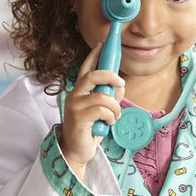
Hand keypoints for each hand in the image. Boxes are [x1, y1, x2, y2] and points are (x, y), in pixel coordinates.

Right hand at [61, 42, 124, 180]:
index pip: (86, 68)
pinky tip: (108, 123)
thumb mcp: (104, 110)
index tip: (102, 44)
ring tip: (114, 116)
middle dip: (110, 76)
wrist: (77, 151)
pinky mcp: (78, 118)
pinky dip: (111, 116)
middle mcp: (74, 95)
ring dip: (114, 106)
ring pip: (102, 95)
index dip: (94, 55)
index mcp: (79, 91)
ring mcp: (75, 106)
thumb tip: (120, 85)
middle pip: (92, 75)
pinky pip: (102, 110)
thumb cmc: (90, 129)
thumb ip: (111, 96)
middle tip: (120, 82)